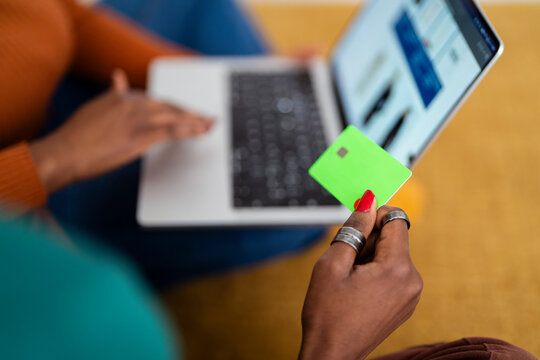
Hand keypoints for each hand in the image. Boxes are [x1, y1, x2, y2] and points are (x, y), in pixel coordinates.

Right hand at [30, 70, 212, 192]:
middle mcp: (132, 103)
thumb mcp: (94, 108)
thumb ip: (112, 94)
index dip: (175, 107)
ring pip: (174, 116)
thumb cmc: (76, 138)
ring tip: (210, 124)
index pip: (156, 100)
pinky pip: (172, 130)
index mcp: (122, 96)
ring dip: (196, 120)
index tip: (187, 110)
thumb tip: (119, 79)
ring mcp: (137, 118)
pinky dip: (190, 130)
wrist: (64, 153)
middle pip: (170, 106)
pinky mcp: (141, 135)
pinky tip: (201, 131)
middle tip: (207, 117)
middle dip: (191, 112)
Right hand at [299, 194, 422, 359]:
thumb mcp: (332, 263)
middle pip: (394, 237)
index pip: (396, 219)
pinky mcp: (405, 304)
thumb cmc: (327, 314)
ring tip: (349, 278)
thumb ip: (354, 228)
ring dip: (370, 256)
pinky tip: (357, 288)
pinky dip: (375, 271)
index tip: (354, 225)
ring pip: (392, 255)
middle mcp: (412, 281)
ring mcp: (411, 296)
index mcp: (397, 269)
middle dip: (368, 240)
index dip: (374, 215)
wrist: (331, 355)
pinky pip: (393, 273)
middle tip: (345, 260)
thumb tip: (369, 201)